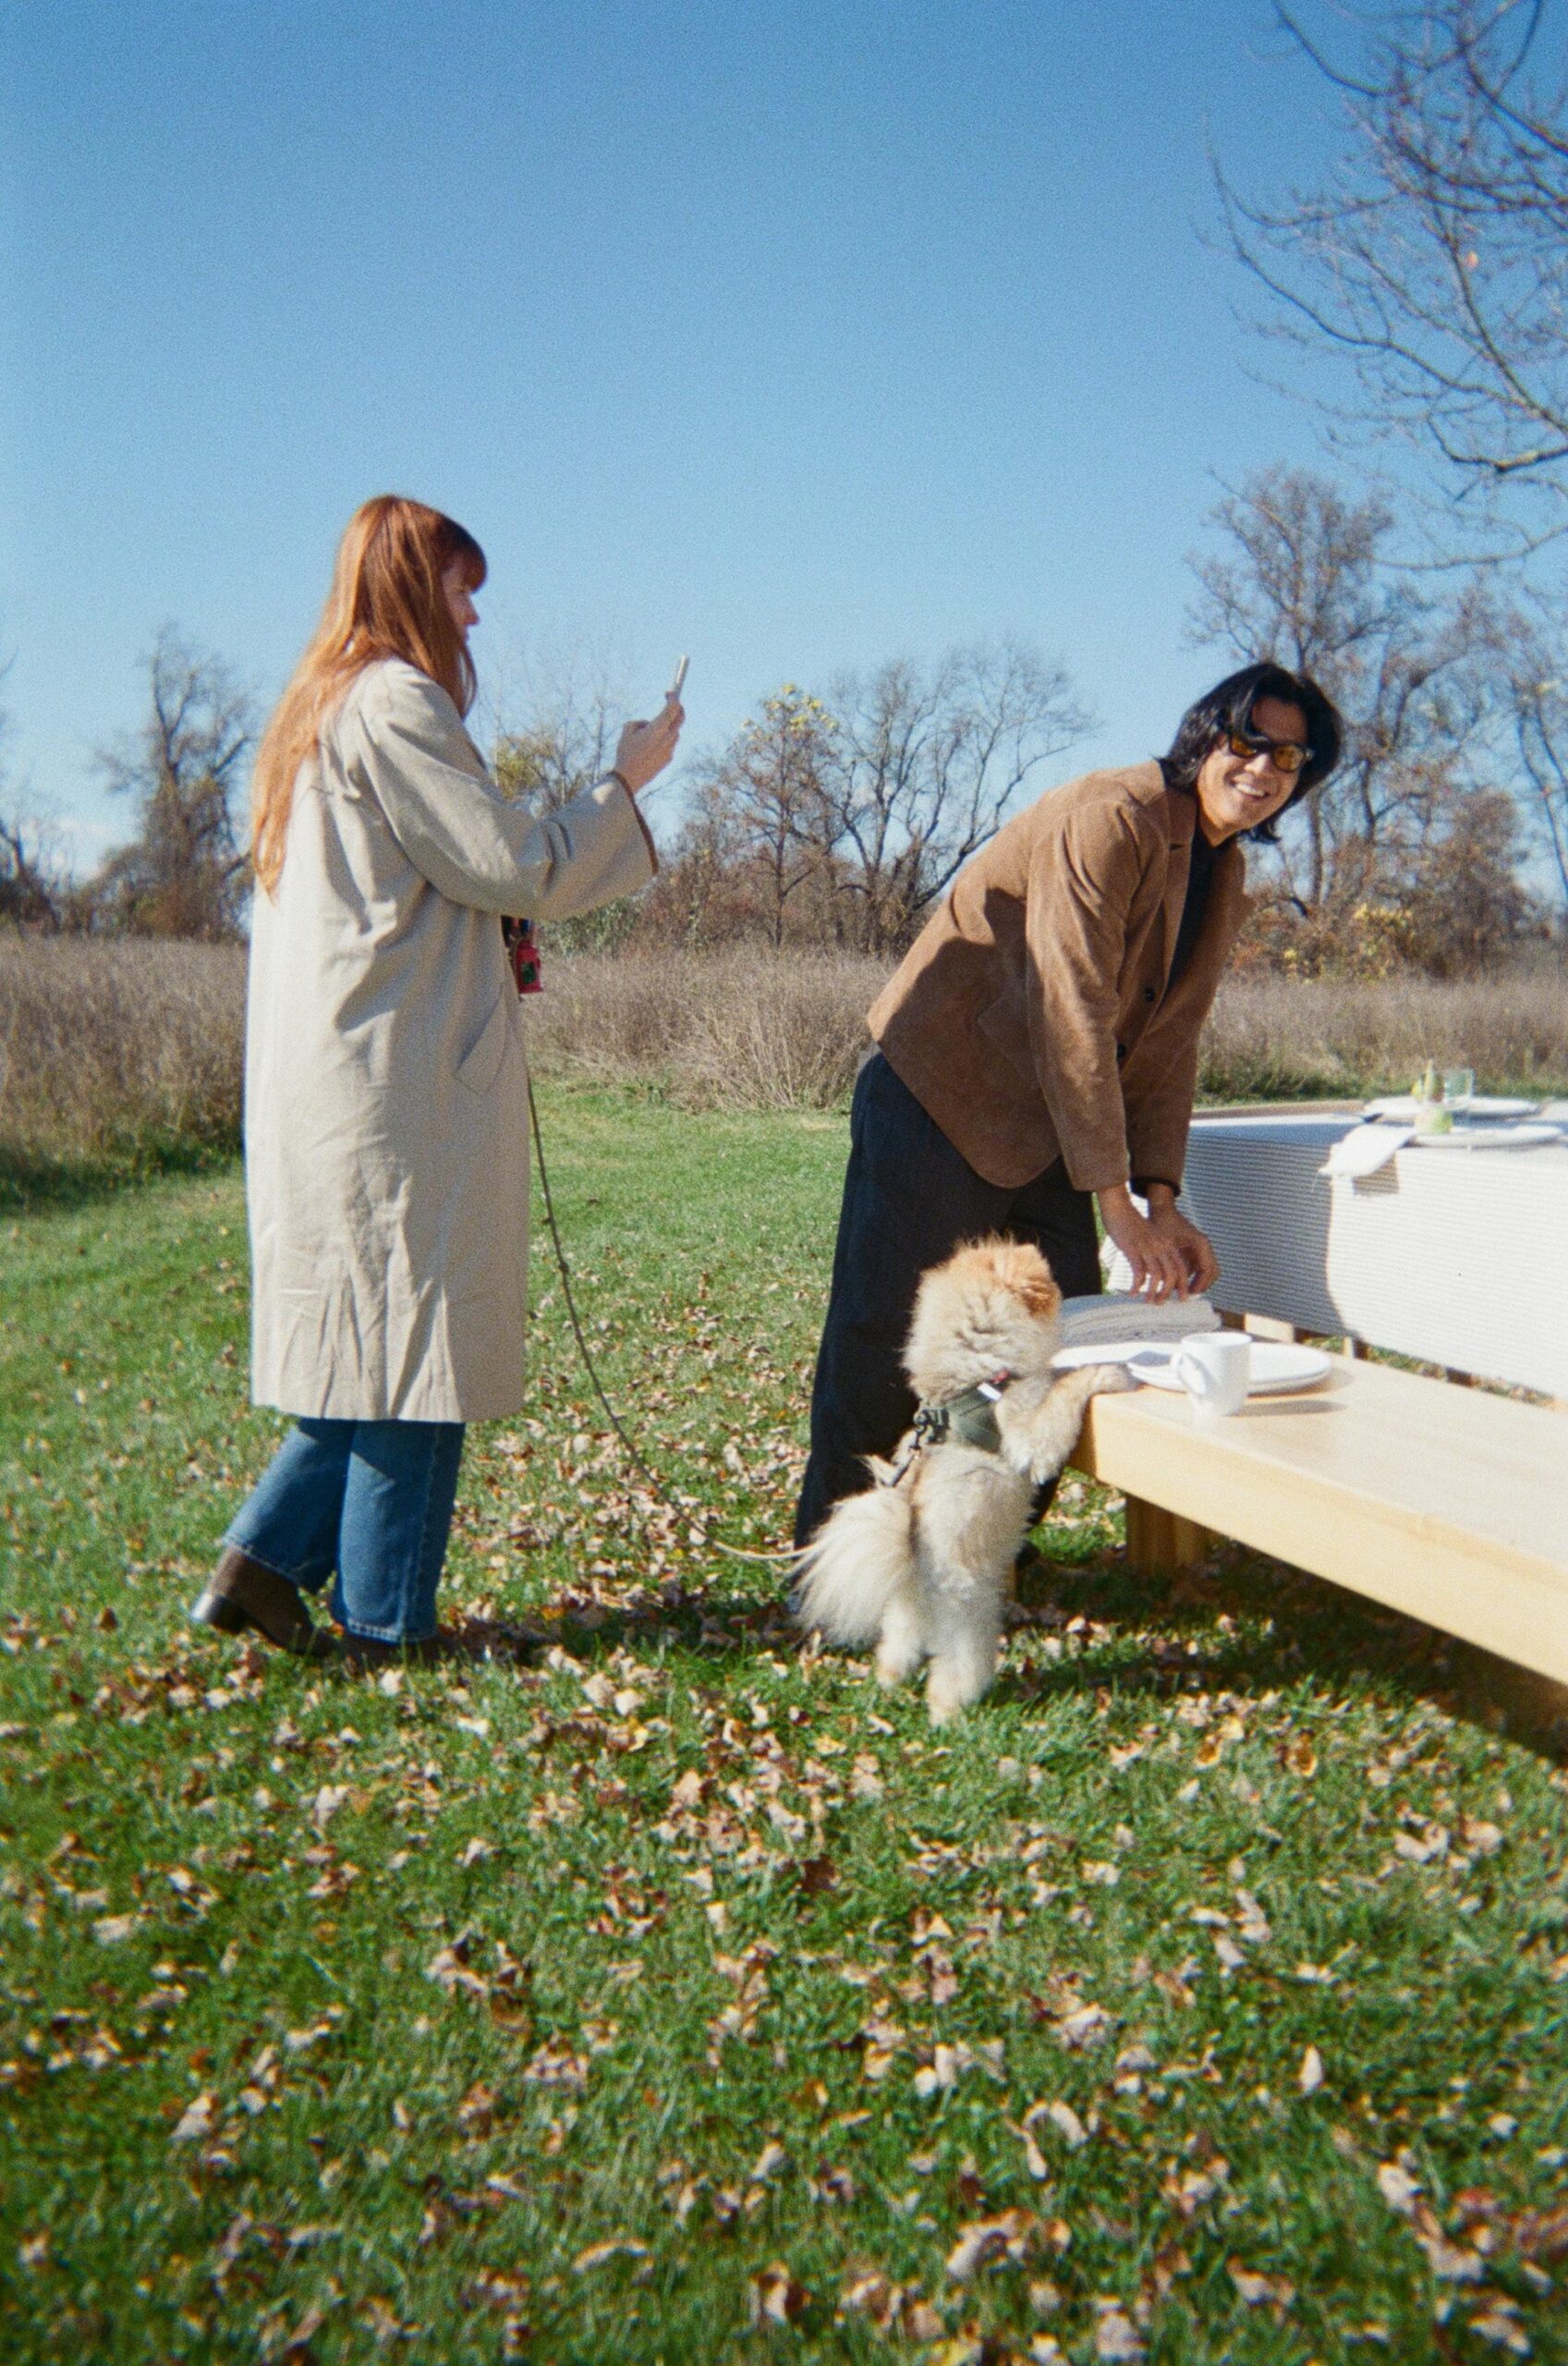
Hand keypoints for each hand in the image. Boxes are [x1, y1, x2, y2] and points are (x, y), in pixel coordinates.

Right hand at [613, 697, 683, 794]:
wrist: (629, 778)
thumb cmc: (626, 753)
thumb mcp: (627, 731)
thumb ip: (639, 722)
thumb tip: (647, 724)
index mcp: (658, 728)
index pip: (673, 708)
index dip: (673, 698)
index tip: (669, 693)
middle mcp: (668, 738)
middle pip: (680, 718)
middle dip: (677, 708)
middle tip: (670, 704)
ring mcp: (670, 749)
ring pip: (675, 732)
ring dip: (668, 726)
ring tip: (650, 732)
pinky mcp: (668, 758)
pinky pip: (669, 744)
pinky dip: (663, 740)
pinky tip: (649, 747)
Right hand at [1097, 1185, 1215, 1302]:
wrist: (1119, 1208)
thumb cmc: (1132, 1225)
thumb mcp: (1149, 1238)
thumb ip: (1155, 1254)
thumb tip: (1152, 1276)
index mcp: (1167, 1244)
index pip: (1181, 1267)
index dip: (1182, 1284)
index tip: (1181, 1297)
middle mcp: (1160, 1246)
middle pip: (1172, 1273)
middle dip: (1170, 1292)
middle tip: (1163, 1303)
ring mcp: (1147, 1248)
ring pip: (1157, 1275)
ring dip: (1154, 1292)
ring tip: (1148, 1301)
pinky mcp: (1133, 1249)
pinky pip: (1138, 1272)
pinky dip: (1137, 1285)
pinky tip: (1133, 1293)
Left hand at [1146, 1200, 1219, 1294]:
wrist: (1162, 1209)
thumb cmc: (1163, 1224)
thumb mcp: (1166, 1245)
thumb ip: (1171, 1264)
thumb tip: (1172, 1285)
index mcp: (1201, 1244)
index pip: (1208, 1270)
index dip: (1200, 1284)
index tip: (1189, 1293)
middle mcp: (1204, 1246)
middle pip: (1212, 1273)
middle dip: (1202, 1285)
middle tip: (1188, 1295)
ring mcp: (1201, 1249)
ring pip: (1206, 1271)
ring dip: (1197, 1282)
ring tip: (1183, 1291)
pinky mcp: (1194, 1250)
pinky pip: (1198, 1268)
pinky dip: (1192, 1277)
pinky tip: (1179, 1283)